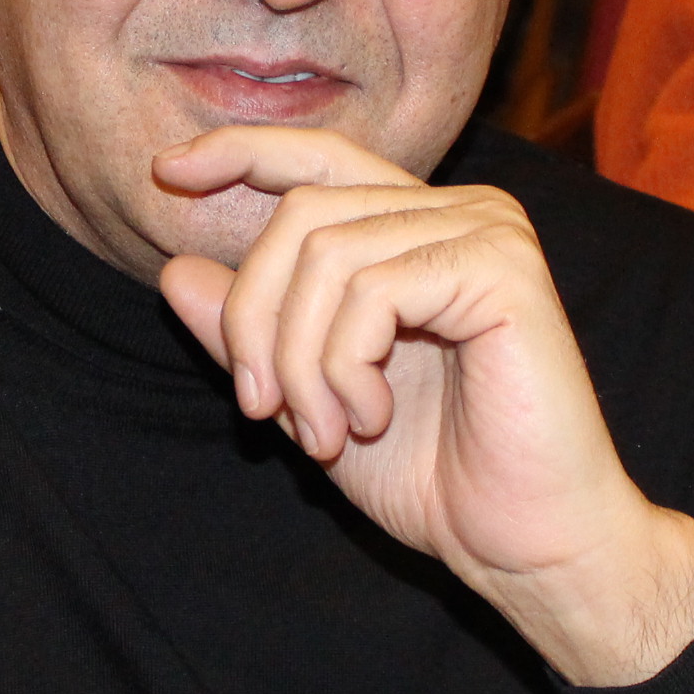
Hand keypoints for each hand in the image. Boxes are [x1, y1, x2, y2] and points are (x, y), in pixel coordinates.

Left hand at [152, 127, 693, 687]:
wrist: (525, 543)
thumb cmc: (434, 476)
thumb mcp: (311, 400)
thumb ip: (252, 336)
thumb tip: (175, 270)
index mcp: (418, 228)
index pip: (319, 157)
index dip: (240, 150)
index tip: (168, 171)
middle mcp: (459, 210)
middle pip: (302, 214)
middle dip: (255, 318)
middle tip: (258, 410)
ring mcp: (487, 232)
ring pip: (327, 254)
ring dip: (298, 360)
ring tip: (322, 433)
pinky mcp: (503, 269)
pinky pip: (374, 289)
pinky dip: (344, 364)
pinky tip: (369, 417)